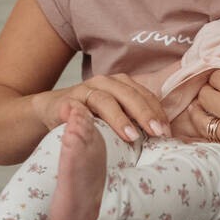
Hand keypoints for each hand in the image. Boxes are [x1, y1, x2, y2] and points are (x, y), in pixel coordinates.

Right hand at [33, 73, 168, 142]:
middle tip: (158, 132)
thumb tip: (164, 136)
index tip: (168, 132)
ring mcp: (86, 89)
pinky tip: (97, 129)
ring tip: (132, 136)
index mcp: (122, 85)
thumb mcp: (115, 116)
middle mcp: (106, 83)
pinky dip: (89, 117)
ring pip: (107, 99)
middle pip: (130, 95)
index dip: (158, 112)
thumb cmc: (89, 117)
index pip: (146, 96)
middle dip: (146, 114)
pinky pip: (79, 108)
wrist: (51, 110)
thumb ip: (135, 119)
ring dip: (120, 118)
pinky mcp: (68, 101)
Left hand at [189, 61, 219, 163]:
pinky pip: (211, 140)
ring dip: (202, 111)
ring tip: (208, 108)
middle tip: (217, 91)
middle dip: (209, 90)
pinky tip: (213, 125)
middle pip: (204, 96)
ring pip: (200, 120)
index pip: (214, 77)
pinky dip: (208, 131)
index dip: (218, 75)